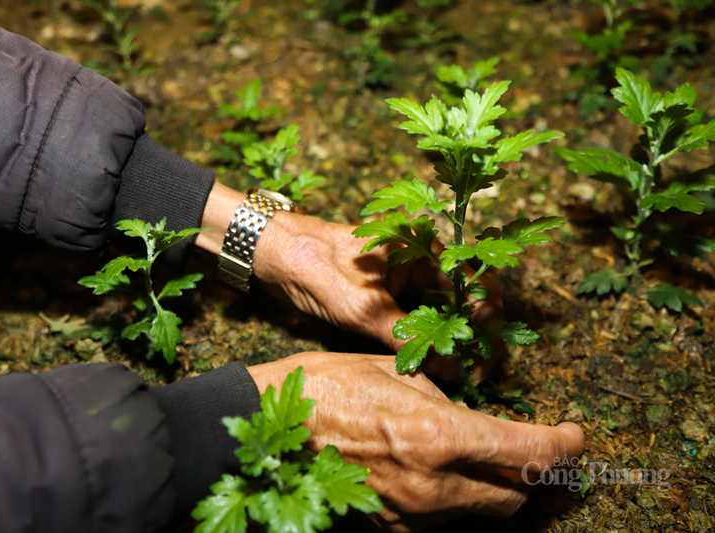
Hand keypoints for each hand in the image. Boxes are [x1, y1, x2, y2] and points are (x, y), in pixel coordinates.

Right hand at [247, 353, 584, 531]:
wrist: (264, 429)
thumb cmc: (323, 387)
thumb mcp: (390, 373)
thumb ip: (442, 398)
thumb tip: (469, 417)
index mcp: (438, 435)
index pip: (529, 453)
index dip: (565, 446)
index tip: (574, 435)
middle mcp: (433, 486)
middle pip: (515, 495)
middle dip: (534, 473)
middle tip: (536, 448)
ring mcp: (411, 515)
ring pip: (482, 515)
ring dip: (496, 489)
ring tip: (487, 459)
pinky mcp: (390, 528)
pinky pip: (444, 522)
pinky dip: (458, 501)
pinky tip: (442, 474)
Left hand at [254, 211, 502, 379]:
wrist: (272, 255)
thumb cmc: (314, 266)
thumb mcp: (361, 306)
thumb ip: (406, 337)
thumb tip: (450, 370)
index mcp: (423, 246)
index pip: (476, 284)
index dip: (487, 324)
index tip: (482, 359)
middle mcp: (423, 261)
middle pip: (467, 302)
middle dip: (475, 340)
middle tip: (476, 377)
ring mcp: (407, 280)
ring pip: (445, 316)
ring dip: (453, 346)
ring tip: (458, 379)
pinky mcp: (392, 298)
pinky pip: (422, 323)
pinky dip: (430, 345)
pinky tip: (433, 369)